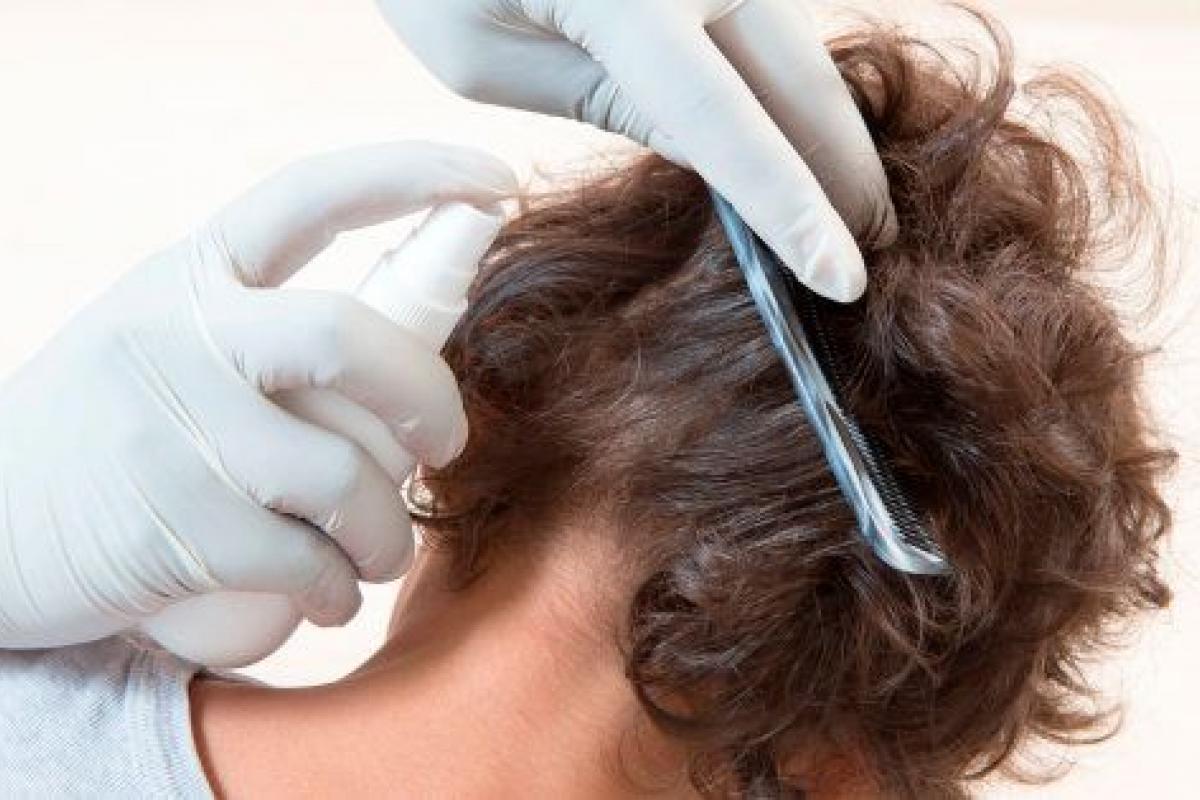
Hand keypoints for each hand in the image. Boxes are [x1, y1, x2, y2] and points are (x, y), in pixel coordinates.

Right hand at [0, 142, 516, 648]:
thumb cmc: (111, 432)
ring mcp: (170, 431)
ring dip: (389, 531)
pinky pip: (306, 561)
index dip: (413, 175)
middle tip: (444, 444)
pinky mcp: (170, 528)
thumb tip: (409, 358)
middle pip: (349, 339)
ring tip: (379, 552)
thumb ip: (261, 331)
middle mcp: (177, 334)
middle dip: (429, 398)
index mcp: (189, 277)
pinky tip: (330, 595)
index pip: (308, 196)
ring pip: (344, 476)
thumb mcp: (163, 340)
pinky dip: (339, 589)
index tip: (495, 178)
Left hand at [378, 0, 894, 301]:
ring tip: (850, 199)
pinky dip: (791, 74)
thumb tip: (711, 147)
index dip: (794, 210)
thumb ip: (610, 104)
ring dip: (830, 121)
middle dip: (847, 170)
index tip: (844, 277)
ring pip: (801, 42)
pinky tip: (799, 124)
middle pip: (802, 80)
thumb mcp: (488, 59)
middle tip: (877, 246)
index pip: (730, 126)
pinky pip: (770, 13)